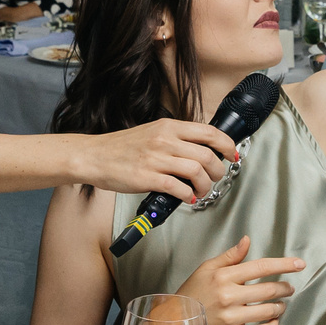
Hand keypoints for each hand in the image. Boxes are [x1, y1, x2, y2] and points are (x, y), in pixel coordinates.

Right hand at [75, 118, 239, 200]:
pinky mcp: (147, 177)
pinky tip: (186, 198)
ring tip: (201, 191)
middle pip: (208, 155)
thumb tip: (201, 150)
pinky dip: (188, 195)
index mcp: (169, 127)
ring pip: (197, 171)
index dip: (227, 145)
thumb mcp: (152, 133)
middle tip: (215, 178)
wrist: (94, 156)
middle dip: (218, 171)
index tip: (232, 155)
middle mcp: (165, 140)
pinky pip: (178, 188)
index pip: (209, 132)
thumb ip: (175, 139)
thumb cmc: (121, 148)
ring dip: (205, 186)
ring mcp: (156, 159)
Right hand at [177, 235, 304, 324]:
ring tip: (280, 304)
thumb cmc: (192, 293)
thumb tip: (247, 241)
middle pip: (269, 290)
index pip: (261, 267)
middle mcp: (229, 296)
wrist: (174, 321)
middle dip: (284, 288)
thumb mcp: (207, 268)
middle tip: (288, 288)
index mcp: (224, 277)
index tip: (299, 264)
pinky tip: (273, 321)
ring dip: (280, 307)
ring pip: (268, 311)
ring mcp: (231, 318)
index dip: (284, 265)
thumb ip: (230, 256)